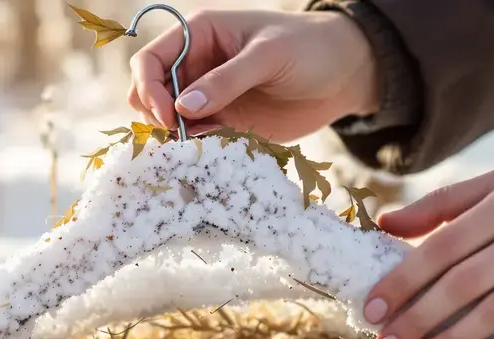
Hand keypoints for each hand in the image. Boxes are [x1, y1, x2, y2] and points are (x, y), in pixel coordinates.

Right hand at [128, 9, 377, 142]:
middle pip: (149, 94)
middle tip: (180, 135)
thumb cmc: (309, 48)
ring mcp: (207, 97)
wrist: (344, 75)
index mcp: (198, 35)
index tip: (167, 115)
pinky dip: (195, 148)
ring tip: (203, 142)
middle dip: (155, 115)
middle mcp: (196, 66)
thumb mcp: (269, 57)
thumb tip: (182, 109)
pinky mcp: (223, 123)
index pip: (149, 61)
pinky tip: (215, 148)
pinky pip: (194, 139)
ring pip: (167, 121)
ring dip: (174, 136)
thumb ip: (226, 81)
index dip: (149, 88)